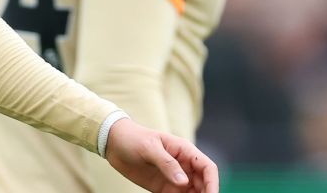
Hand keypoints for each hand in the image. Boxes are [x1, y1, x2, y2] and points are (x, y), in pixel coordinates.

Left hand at [104, 118, 218, 192]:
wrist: (113, 142)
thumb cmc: (133, 138)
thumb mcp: (149, 148)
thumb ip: (167, 164)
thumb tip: (183, 182)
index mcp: (184, 150)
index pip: (207, 168)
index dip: (213, 183)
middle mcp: (183, 165)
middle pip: (203, 183)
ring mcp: (174, 177)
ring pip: (193, 192)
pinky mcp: (164, 187)